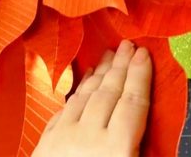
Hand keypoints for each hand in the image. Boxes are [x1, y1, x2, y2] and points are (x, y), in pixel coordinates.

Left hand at [33, 40, 151, 156]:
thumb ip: (137, 143)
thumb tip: (142, 114)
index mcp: (117, 148)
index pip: (133, 102)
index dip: (140, 75)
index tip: (143, 53)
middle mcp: (89, 136)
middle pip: (109, 92)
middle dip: (120, 66)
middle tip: (128, 45)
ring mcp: (64, 136)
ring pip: (85, 95)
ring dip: (99, 72)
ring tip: (109, 55)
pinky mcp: (46, 141)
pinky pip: (65, 107)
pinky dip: (78, 89)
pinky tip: (85, 77)